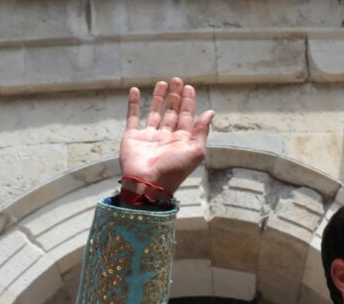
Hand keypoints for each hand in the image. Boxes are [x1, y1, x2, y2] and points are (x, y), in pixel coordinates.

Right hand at [120, 77, 214, 192]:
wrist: (148, 184)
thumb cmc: (174, 170)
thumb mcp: (195, 151)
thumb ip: (201, 131)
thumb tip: (210, 112)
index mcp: (181, 141)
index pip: (187, 117)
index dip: (188, 102)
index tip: (189, 87)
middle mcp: (166, 137)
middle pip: (172, 112)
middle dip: (175, 96)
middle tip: (177, 80)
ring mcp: (149, 136)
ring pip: (155, 112)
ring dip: (158, 98)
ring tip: (162, 82)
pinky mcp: (132, 137)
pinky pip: (133, 117)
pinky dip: (134, 104)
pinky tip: (135, 90)